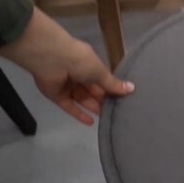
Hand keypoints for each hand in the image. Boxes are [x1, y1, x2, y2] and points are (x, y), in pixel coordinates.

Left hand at [0, 7, 133, 124]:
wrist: (51, 59)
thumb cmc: (79, 60)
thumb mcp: (100, 71)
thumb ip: (112, 83)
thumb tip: (132, 89)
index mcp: (89, 64)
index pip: (101, 79)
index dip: (111, 89)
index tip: (123, 100)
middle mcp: (78, 74)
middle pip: (92, 91)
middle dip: (103, 100)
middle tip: (116, 113)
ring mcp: (66, 85)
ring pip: (82, 99)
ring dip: (93, 107)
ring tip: (107, 119)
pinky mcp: (56, 96)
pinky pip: (69, 106)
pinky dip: (79, 114)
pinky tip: (90, 123)